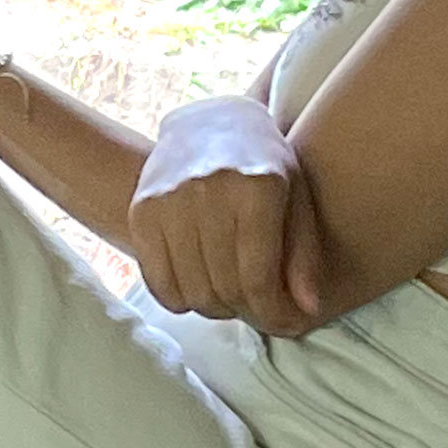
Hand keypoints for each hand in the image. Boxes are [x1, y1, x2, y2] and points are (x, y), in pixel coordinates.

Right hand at [132, 97, 324, 333]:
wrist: (210, 123)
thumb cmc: (264, 165)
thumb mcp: (298, 198)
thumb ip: (304, 256)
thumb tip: (305, 311)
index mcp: (257, 187)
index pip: (259, 277)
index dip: (272, 313)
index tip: (284, 325)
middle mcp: (209, 190)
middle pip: (225, 288)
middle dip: (247, 313)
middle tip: (258, 312)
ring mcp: (170, 200)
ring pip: (192, 291)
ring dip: (215, 308)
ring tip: (231, 300)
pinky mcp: (142, 210)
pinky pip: (158, 282)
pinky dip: (179, 300)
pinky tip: (198, 291)